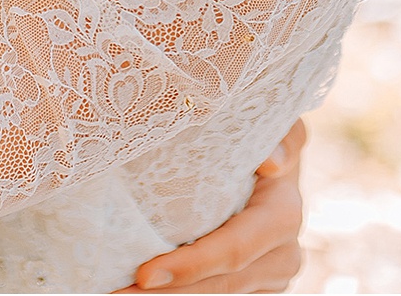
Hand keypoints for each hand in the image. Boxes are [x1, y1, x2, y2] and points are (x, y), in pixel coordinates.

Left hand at [115, 120, 307, 292]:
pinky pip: (218, 295)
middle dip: (171, 292)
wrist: (271, 157)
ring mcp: (271, 274)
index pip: (236, 247)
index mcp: (282, 212)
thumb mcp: (275, 122)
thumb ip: (280, 135)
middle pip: (221, 284)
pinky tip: (144, 290)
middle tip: (117, 293)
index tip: (145, 274)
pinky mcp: (254, 285)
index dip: (193, 264)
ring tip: (120, 293)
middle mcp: (284, 251)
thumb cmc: (259, 129)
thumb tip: (272, 162)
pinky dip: (182, 293)